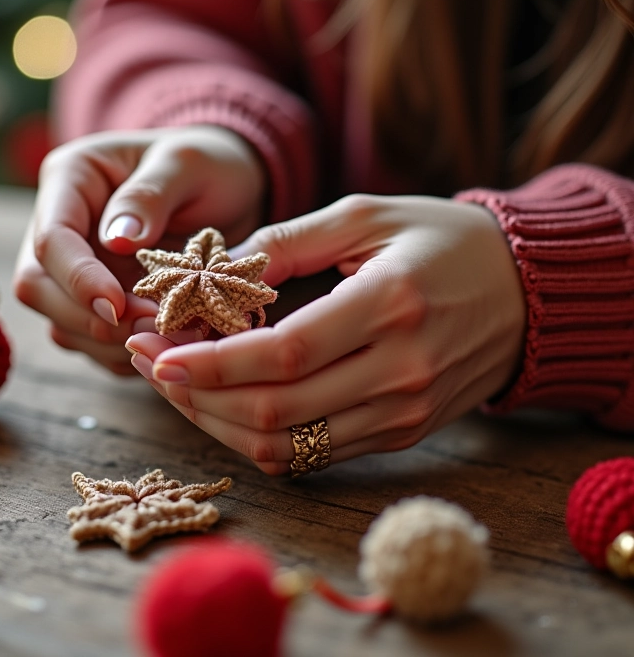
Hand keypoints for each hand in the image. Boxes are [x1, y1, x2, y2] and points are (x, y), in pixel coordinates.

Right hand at [13, 125, 265, 373]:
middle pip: (39, 287)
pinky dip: (124, 352)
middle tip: (151, 325)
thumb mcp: (186, 164)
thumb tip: (118, 240)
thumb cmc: (207, 165)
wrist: (226, 187)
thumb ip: (150, 195)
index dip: (79, 278)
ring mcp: (74, 268)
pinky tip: (164, 344)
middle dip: (90, 318)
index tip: (117, 305)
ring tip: (168, 336)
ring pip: (62, 322)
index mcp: (71, 179)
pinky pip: (92, 342)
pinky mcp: (95, 301)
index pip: (51, 238)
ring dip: (109, 342)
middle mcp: (61, 226)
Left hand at [125, 194, 526, 471]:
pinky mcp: (400, 433)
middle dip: (196, 395)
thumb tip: (211, 268)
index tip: (156, 351)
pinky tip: (225, 401)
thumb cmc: (442, 240)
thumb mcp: (366, 216)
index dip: (212, 361)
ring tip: (175, 384)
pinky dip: (257, 435)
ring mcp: (402, 412)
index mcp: (391, 305)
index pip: (284, 355)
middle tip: (147, 363)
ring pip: (287, 446)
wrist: (523, 294)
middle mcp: (400, 372)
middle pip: (275, 411)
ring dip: (217, 422)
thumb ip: (287, 241)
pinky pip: (312, 454)